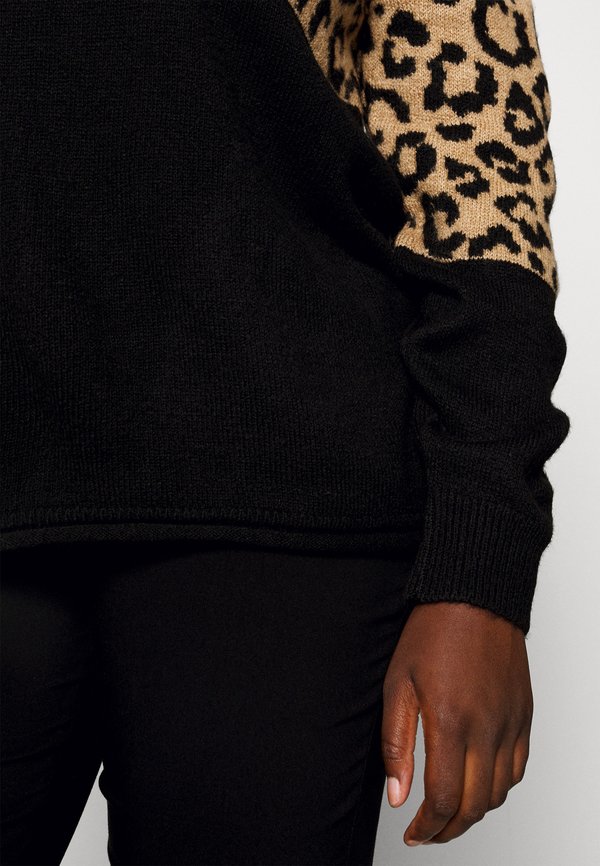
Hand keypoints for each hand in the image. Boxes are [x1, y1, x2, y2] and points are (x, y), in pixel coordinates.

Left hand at [381, 601, 533, 845]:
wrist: (473, 598)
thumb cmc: (432, 634)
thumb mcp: (398, 685)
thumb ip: (396, 744)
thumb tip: (398, 795)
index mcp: (451, 723)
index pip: (444, 800)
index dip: (427, 827)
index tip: (412, 833)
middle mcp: (487, 729)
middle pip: (475, 806)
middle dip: (449, 829)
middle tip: (428, 832)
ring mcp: (510, 724)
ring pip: (499, 793)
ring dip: (474, 812)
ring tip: (449, 812)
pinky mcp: (524, 715)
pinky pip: (518, 768)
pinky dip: (498, 788)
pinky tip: (478, 783)